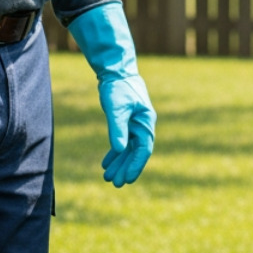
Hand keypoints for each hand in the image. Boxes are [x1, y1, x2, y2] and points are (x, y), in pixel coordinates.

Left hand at [68, 1, 155, 186]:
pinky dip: (115, 152)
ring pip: (129, 148)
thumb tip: (120, 150)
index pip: (144, 149)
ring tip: (108, 177)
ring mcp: (136, 123)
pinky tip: (107, 162)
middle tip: (114, 183)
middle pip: (136, 152)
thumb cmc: (117, 87)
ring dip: (120, 162)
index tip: (126, 179)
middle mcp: (143, 124)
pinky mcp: (127, 120)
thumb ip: (118, 129)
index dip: (135, 165)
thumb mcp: (116, 108)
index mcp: (146, 121)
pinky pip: (123, 141)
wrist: (116, 69)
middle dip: (125, 168)